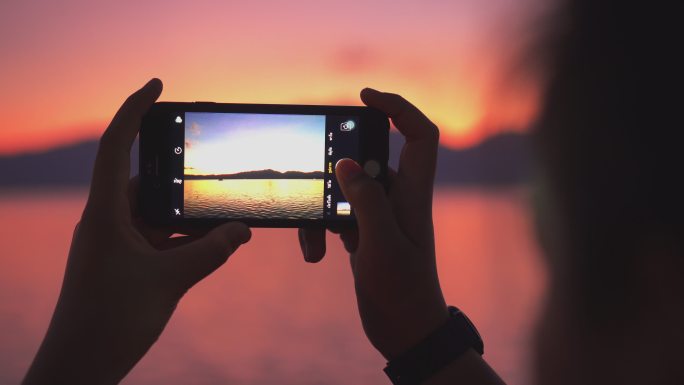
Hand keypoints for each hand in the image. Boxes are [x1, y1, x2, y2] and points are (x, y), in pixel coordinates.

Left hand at [24, 79, 250, 384]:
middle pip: (145, 180)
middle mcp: (107, 221)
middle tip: (213, 169)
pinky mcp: (124, 263)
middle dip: (180, 175)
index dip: (135, 109)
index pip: (117, 145)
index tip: (157, 85)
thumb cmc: (109, 323)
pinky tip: (211, 243)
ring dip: (187, 213)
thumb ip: (210, 252)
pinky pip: (158, 237)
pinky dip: (183, 236)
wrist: (79, 366)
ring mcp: (115, 243)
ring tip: (221, 213)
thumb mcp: (169, 282)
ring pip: (156, 213)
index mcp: (105, 213)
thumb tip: (243, 230)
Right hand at [299, 88, 448, 358]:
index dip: (399, 107)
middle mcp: (399, 199)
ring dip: (324, 206)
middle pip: (374, 156)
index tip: (366, 96)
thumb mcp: (382, 244)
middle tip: (320, 167)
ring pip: (348, 189)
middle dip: (343, 160)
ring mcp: (381, 216)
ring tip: (314, 235)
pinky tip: (315, 252)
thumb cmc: (403, 291)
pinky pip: (338, 215)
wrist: (404, 329)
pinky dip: (320, 229)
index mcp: (413, 195)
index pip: (419, 135)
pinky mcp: (365, 234)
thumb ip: (367, 201)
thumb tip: (348, 162)